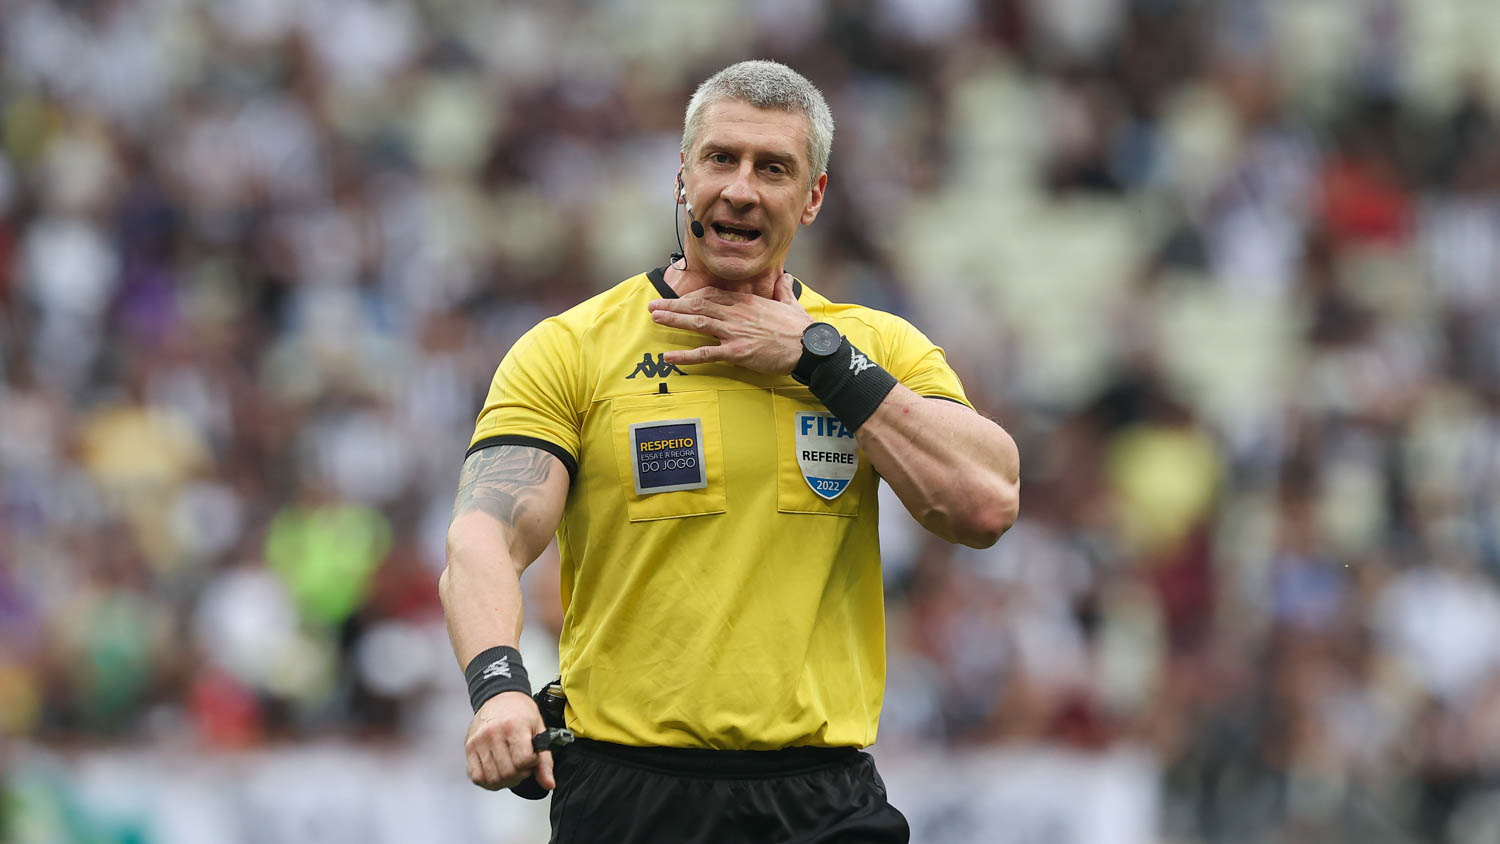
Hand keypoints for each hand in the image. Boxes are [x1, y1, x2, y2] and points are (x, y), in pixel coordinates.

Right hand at [464, 690, 554, 791]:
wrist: (500, 697)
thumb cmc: (520, 713)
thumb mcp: (539, 730)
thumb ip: (545, 760)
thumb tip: (549, 784)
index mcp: (514, 726)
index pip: (523, 761)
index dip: (531, 764)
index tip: (532, 757)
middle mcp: (493, 733)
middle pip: (507, 772)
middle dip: (519, 774)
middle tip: (521, 765)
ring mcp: (478, 741)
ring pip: (492, 778)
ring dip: (504, 780)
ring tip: (510, 768)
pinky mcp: (469, 748)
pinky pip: (476, 776)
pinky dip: (488, 781)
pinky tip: (497, 772)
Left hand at [648, 273, 811, 373]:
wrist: (809, 347)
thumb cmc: (801, 328)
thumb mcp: (791, 303)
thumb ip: (783, 289)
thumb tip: (786, 278)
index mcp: (747, 302)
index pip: (712, 295)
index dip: (691, 297)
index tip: (678, 300)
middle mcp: (736, 314)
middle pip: (698, 306)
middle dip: (673, 305)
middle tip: (654, 305)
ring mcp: (735, 333)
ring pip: (697, 323)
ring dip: (674, 320)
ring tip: (655, 319)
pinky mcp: (736, 353)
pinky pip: (706, 354)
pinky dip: (686, 356)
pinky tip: (669, 357)